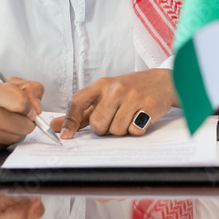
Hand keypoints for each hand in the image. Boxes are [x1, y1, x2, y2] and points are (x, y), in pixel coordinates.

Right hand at [0, 77, 43, 148]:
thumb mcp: (0, 84)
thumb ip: (27, 90)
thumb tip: (38, 110)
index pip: (22, 103)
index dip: (30, 109)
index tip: (28, 109)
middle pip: (22, 125)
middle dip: (27, 124)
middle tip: (22, 119)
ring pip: (14, 138)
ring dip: (16, 133)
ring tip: (7, 124)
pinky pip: (2, 146)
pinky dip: (4, 140)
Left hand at [53, 69, 176, 138]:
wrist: (162, 82)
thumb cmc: (130, 90)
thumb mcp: (105, 94)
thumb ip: (81, 112)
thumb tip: (56, 126)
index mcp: (102, 85)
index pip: (77, 102)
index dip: (69, 121)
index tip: (67, 136)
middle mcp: (116, 89)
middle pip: (98, 123)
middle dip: (104, 129)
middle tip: (113, 120)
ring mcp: (134, 97)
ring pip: (116, 130)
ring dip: (121, 130)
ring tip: (128, 118)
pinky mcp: (149, 106)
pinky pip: (134, 130)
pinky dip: (136, 130)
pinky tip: (140, 119)